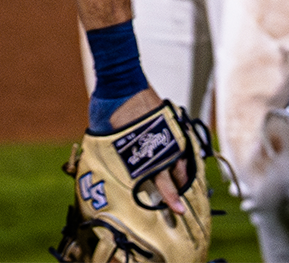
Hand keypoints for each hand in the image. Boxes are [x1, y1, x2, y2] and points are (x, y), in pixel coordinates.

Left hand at [106, 87, 188, 213]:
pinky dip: (183, 153)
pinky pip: (182, 143)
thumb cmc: (107, 107)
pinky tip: (182, 160)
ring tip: (183, 185)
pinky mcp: (171, 121)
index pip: (160, 181)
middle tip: (180, 204)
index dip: (169, 197)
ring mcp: (168, 132)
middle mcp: (161, 145)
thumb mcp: (106, 135)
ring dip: (183, 174)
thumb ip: (114, 150)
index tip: (177, 209)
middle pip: (176, 174)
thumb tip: (111, 161)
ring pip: (183, 160)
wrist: (121, 79)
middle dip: (178, 190)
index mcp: (144, 151)